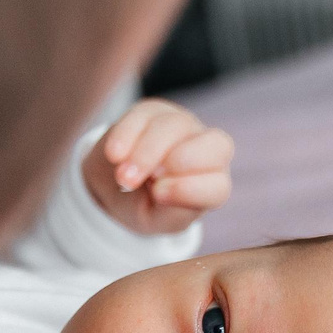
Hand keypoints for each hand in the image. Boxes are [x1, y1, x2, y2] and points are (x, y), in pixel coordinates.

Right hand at [83, 98, 233, 237]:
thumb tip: (160, 186)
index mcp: (213, 184)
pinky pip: (145, 115)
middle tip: (141, 182)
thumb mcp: (158, 221)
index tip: (158, 195)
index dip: (191, 189)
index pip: (219, 185)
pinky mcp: (154, 111)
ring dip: (146, 153)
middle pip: (214, 144)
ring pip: (175, 126)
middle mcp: (207, 150)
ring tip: (122, 177)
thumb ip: (170, 211)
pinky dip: (128, 135)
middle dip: (176, 162)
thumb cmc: (147, 207)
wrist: (117, 185)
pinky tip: (114, 156)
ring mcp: (183, 126)